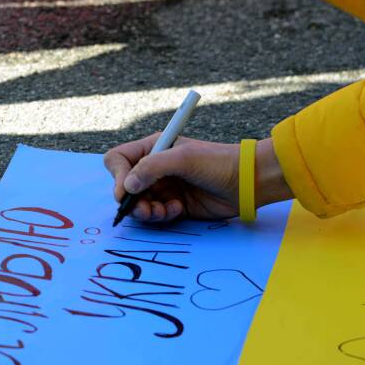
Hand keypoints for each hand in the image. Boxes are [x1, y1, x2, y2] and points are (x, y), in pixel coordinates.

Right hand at [103, 134, 292, 222]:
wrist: (247, 182)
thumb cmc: (218, 162)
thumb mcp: (183, 158)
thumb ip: (151, 168)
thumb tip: (126, 186)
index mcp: (153, 148)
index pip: (119, 160)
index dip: (117, 176)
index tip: (126, 191)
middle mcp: (154, 168)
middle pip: (125, 187)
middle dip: (132, 201)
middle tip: (146, 210)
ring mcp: (164, 188)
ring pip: (139, 204)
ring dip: (146, 212)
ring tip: (163, 212)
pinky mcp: (174, 205)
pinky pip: (156, 215)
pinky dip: (162, 216)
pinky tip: (179, 210)